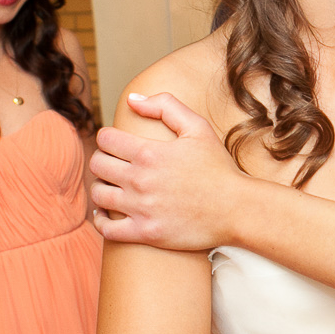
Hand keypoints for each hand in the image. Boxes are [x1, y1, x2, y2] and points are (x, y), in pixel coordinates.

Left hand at [89, 93, 246, 249]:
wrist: (237, 209)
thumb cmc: (218, 168)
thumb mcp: (198, 127)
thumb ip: (165, 106)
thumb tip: (132, 100)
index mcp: (149, 152)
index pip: (105, 139)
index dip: (108, 138)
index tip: (117, 144)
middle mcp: (140, 180)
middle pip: (97, 165)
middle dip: (103, 160)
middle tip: (115, 163)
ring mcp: (141, 209)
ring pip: (98, 194)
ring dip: (101, 187)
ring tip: (113, 186)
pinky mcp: (145, 233)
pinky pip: (106, 228)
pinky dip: (100, 220)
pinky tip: (107, 213)